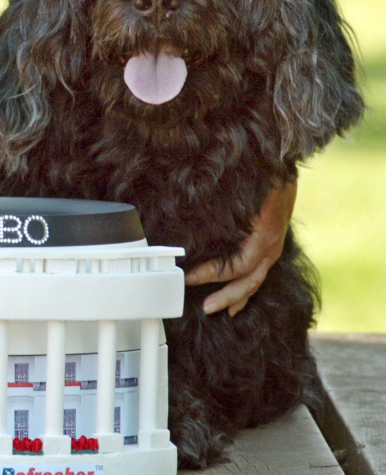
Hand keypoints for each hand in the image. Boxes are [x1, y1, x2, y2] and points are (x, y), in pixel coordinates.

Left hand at [185, 179, 296, 316]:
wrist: (285, 163)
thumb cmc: (262, 175)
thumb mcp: (245, 192)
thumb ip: (221, 208)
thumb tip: (189, 219)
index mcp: (265, 235)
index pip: (238, 265)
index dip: (214, 274)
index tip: (190, 277)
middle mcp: (272, 245)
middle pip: (250, 281)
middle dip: (228, 296)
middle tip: (206, 307)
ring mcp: (274, 246)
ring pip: (257, 279)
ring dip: (238, 296)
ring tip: (222, 311)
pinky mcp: (272, 243)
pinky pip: (260, 271)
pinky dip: (248, 284)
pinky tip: (239, 296)